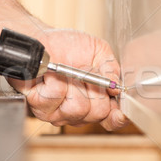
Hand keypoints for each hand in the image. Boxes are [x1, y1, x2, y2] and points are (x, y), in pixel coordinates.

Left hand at [9, 29, 127, 130]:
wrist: (41, 40)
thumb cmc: (66, 46)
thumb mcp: (98, 51)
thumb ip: (111, 69)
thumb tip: (117, 87)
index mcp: (95, 102)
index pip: (112, 120)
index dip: (118, 117)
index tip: (120, 110)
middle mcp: (77, 112)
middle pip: (98, 113)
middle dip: (95, 87)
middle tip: (85, 71)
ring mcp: (58, 113)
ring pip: (78, 108)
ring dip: (75, 82)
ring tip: (66, 72)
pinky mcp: (40, 107)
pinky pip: (57, 95)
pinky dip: (56, 78)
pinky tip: (51, 75)